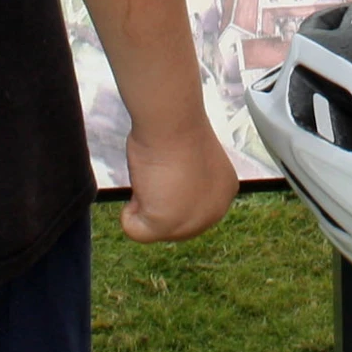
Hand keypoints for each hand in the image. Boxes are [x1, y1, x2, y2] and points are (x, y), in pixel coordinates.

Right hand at [119, 114, 237, 244]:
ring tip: (154, 175)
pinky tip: (142, 187)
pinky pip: (135, 230)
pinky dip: (128, 213)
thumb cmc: (177, 129)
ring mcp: (192, 222)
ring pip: (152, 229)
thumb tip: (164, 197)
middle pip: (172, 226)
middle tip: (159, 172)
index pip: (190, 210)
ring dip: (144, 202)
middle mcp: (214, 211)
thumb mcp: (189, 162)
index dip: (169, 191)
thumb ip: (184, 185)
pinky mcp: (165, 225)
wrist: (173, 120)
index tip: (170, 169)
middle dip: (157, 202)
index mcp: (223, 192)